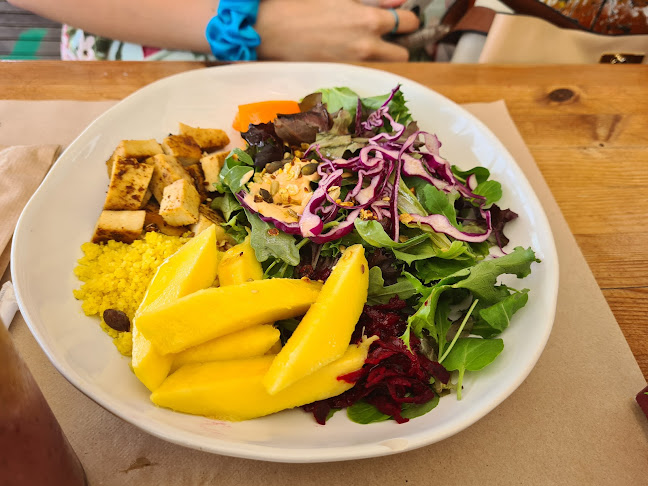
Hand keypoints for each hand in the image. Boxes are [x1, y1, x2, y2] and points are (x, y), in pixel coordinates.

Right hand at [255, 0, 419, 60]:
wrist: (270, 29)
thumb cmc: (302, 5)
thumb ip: (375, 1)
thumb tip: (397, 3)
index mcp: (369, 20)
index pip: (408, 23)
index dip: (407, 21)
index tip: (401, 21)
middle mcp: (366, 47)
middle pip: (403, 54)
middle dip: (398, 46)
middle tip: (386, 40)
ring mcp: (353, 66)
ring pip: (383, 68)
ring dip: (381, 59)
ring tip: (364, 50)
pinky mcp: (340, 77)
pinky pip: (362, 76)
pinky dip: (361, 69)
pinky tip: (346, 58)